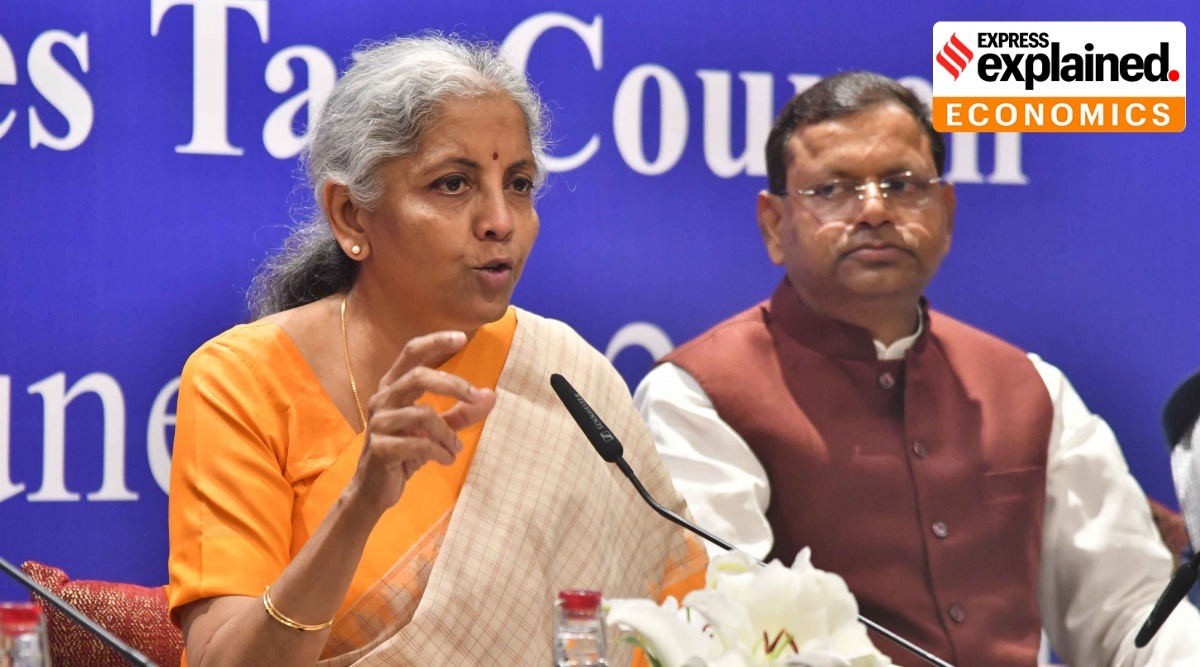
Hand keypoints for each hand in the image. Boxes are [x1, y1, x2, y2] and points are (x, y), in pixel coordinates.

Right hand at [349, 331, 495, 512]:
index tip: (462, 337)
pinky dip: (440, 451)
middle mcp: (382, 399)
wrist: (375, 490)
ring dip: (448, 433)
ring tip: (456, 448)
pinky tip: (446, 459)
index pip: (411, 353)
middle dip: (452, 385)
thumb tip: (491, 395)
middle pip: (418, 376)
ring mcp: (378, 423)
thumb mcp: (438, 430)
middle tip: (474, 397)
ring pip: (423, 414)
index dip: (435, 342)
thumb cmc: (406, 452)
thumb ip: (462, 412)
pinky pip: (419, 443)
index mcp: (393, 387)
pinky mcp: (380, 448)